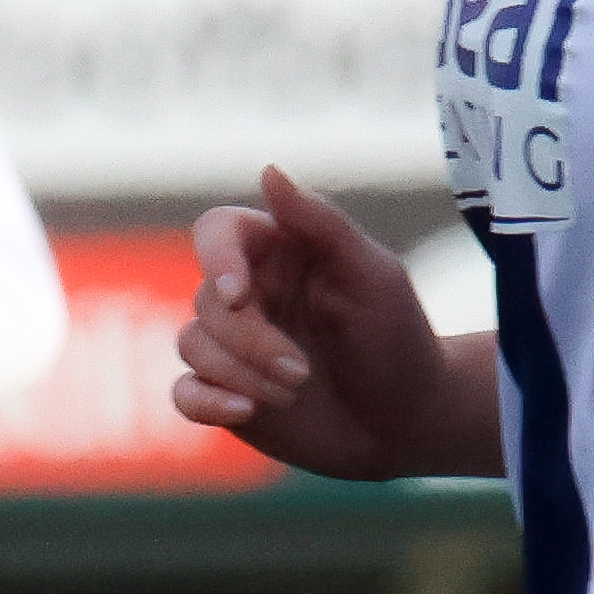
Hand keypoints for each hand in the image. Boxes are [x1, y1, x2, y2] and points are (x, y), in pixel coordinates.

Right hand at [174, 166, 468, 481]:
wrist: (408, 422)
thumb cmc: (399, 339)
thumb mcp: (374, 276)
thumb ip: (322, 223)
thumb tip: (268, 170)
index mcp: (279, 251)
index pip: (219, 232)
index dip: (217, 258)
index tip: (239, 295)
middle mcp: (249, 293)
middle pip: (207, 300)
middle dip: (250, 341)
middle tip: (302, 373)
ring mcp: (232, 345)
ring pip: (193, 345)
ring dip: (242, 374)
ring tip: (296, 392)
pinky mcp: (225, 392)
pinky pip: (184, 393)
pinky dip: (206, 402)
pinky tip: (245, 412)